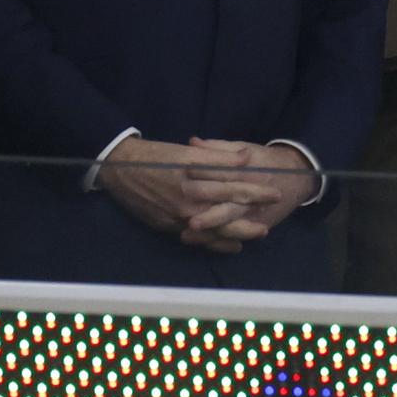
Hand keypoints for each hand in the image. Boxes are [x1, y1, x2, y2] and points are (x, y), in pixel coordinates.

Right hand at [98, 137, 281, 253]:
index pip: (234, 186)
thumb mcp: (188, 150)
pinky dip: (214, 243)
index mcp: (196, 178)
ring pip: (213, 229)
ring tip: (256, 236)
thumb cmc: (157, 156)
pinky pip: (196, 237)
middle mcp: (189, 199)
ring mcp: (178, 215)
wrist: (120, 168)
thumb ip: (219, 155)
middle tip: (269, 225)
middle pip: (226, 212)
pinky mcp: (167, 225)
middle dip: (250, 220)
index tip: (275, 194)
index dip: (256, 192)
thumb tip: (247, 157)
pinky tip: (229, 245)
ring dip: (236, 234)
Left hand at [185, 139, 317, 245]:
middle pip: (228, 203)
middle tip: (187, 212)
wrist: (299, 177)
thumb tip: (192, 142)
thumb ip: (219, 148)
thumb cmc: (266, 161)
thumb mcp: (245, 149)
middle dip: (208, 208)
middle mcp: (250, 194)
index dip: (205, 173)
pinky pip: (235, 235)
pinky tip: (198, 241)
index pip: (225, 173)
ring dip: (210, 229)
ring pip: (231, 223)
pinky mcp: (256, 225)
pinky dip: (217, 241)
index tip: (186, 172)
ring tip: (187, 232)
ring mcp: (254, 212)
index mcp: (247, 172)